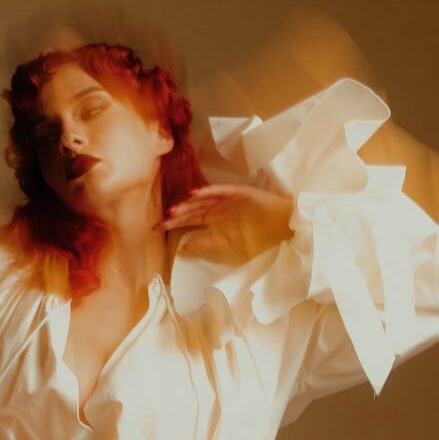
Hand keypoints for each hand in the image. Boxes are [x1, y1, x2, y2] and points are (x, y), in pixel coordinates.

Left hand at [155, 184, 294, 260]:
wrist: (282, 226)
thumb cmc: (258, 237)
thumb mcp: (228, 245)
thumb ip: (205, 244)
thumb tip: (182, 248)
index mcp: (215, 220)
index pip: (189, 221)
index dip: (173, 223)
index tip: (156, 228)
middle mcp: (218, 208)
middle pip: (192, 209)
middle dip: (176, 215)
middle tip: (160, 220)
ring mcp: (228, 199)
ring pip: (203, 200)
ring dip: (189, 203)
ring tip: (174, 209)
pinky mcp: (239, 193)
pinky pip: (221, 191)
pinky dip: (208, 191)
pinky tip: (195, 193)